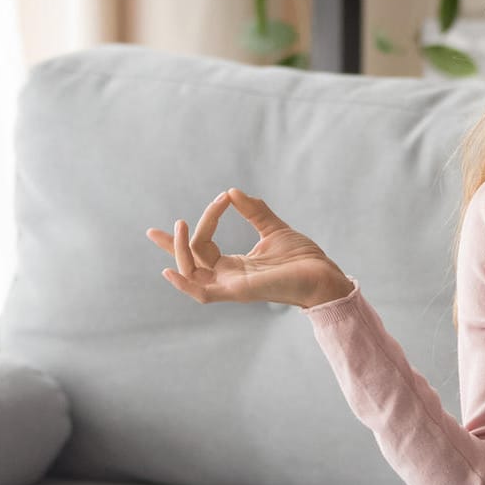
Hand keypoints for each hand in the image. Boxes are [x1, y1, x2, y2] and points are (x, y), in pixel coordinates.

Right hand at [145, 188, 352, 307]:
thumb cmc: (303, 259)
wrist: (323, 275)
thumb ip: (254, 211)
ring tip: (179, 226)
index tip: (220, 197)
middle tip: (161, 227)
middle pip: (190, 260)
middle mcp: (228, 277)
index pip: (202, 247)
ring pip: (191, 272)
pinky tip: (170, 269)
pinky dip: (184, 283)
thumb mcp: (274, 229)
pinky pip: (203, 293)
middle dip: (173, 244)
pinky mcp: (238, 291)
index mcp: (234, 265)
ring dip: (181, 250)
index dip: (197, 227)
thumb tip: (232, 192)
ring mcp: (231, 285)